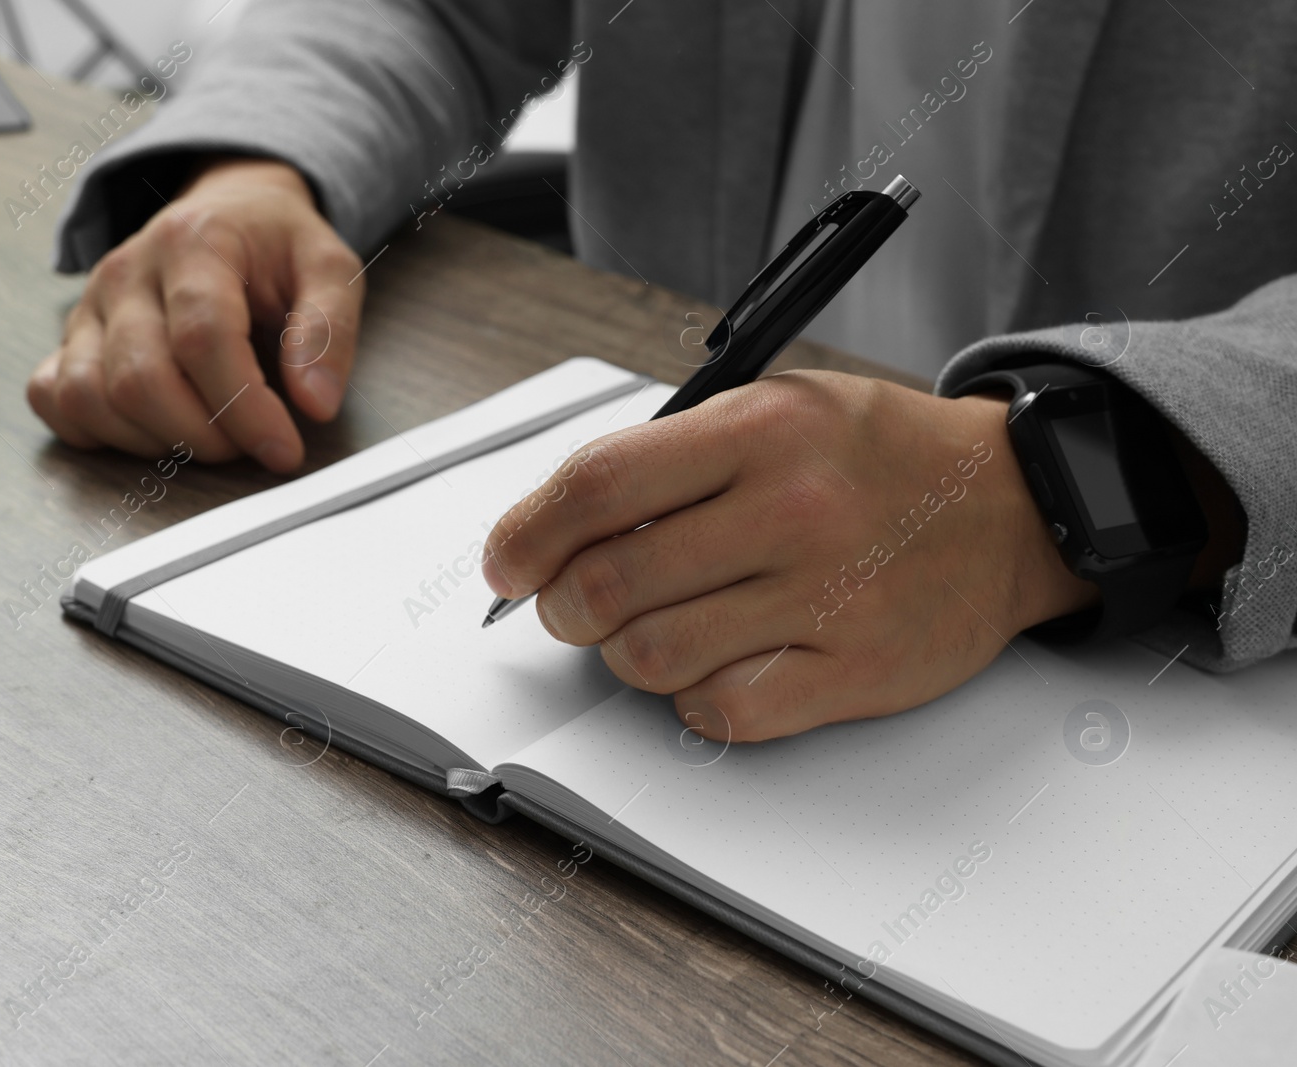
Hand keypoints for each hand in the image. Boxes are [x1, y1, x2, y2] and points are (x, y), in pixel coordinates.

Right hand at [27, 158, 363, 470]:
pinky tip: (151, 431)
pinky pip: (53, 398)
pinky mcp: (69, 339)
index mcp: (193, 243)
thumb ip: (330, 330)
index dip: (245, 407)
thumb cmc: (276, 246)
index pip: (204, 338)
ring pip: (91, 397)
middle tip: (249, 442)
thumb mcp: (329, 267)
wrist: (228, 214)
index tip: (284, 449)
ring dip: (155, 442)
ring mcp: (88, 307)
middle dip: (204, 436)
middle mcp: (127, 272)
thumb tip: (315, 403)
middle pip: (142, 378)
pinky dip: (96, 432)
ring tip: (209, 436)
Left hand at [481, 370, 1098, 742]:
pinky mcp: (855, 670)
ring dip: (624, 654)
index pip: (597, 484)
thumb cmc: (878, 456)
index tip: (505, 562)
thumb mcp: (778, 407)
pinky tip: (710, 666)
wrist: (1011, 505)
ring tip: (646, 630)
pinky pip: (722, 711)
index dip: (525, 533)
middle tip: (568, 605)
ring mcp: (827, 596)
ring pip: (652, 656)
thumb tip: (559, 526)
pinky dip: (692, 699)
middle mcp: (792, 509)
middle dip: (562, 606)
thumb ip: (673, 456)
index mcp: (760, 429)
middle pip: (610, 583)